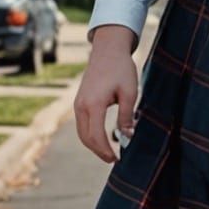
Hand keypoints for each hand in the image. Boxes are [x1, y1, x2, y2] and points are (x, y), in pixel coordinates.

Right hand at [74, 24, 139, 162]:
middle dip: (99, 151)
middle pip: (86, 138)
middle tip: (113, 159)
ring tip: (108, 151)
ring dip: (93, 145)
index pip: (97, 136)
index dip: (106, 150)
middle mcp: (81, 105)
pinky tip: (102, 137)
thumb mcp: (130, 92)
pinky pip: (82, 124)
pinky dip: (90, 134)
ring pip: (81, 132)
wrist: (108, 49)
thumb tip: (126, 136)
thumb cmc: (121, 69)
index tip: (117, 159)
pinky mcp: (79, 101)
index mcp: (94, 104)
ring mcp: (78, 103)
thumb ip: (127, 116)